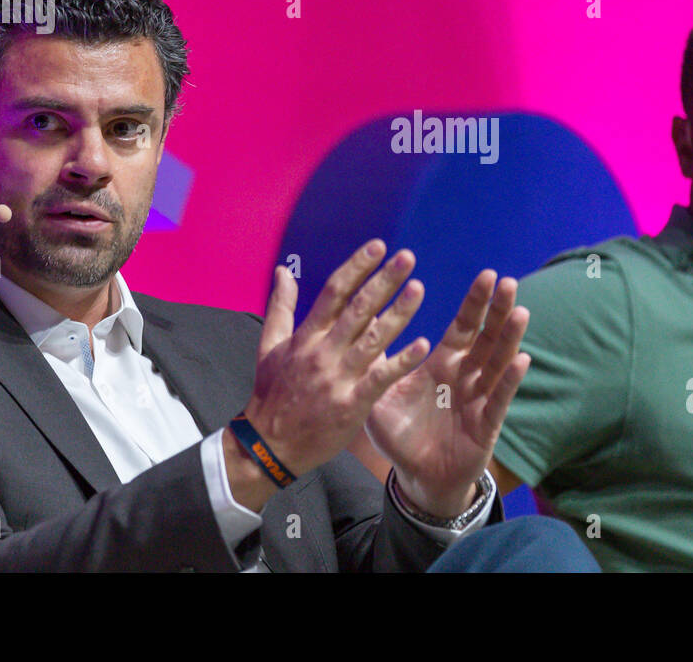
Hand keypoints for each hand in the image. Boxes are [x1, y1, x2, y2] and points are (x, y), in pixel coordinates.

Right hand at [239, 240, 428, 485]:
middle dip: (383, 281)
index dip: (357, 267)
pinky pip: (380, 378)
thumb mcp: (269, 346)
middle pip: (358, 309)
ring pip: (373, 339)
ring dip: (398, 313)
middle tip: (407, 257)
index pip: (333, 292)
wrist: (269, 446)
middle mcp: (323, 352)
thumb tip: (285, 270)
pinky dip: (401, 361)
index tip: (378, 246)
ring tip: (418, 289)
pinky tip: (423, 344)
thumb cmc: (272, 394)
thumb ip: (281, 306)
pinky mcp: (351, 404)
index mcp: (306, 336)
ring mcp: (338, 378)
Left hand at [366, 272, 530, 518]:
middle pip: (486, 337)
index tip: (487, 275)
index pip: (463, 326)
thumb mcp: (381, 395)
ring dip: (509, 337)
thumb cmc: (401, 434)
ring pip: (497, 362)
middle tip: (506, 282)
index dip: (475, 303)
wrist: (416, 477)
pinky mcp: (486, 423)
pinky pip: (499, 399)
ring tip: (519, 311)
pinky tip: (521, 360)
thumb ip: (377, 362)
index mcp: (442, 364)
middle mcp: (465, 376)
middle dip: (497, 310)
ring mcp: (479, 398)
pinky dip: (509, 380)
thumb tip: (361, 324)